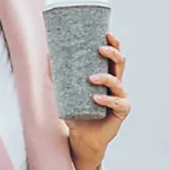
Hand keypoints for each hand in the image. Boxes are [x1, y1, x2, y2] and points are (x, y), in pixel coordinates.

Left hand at [63, 32, 130, 169]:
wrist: (81, 137)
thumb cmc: (76, 111)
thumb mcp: (65, 91)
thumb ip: (57, 74)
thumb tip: (49, 54)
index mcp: (106, 75)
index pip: (112, 56)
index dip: (113, 43)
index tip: (106, 33)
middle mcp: (116, 84)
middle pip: (120, 63)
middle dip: (112, 53)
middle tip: (100, 49)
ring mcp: (120, 97)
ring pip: (118, 82)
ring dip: (105, 78)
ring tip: (91, 78)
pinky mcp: (121, 112)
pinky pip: (117, 103)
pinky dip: (106, 99)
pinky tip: (96, 98)